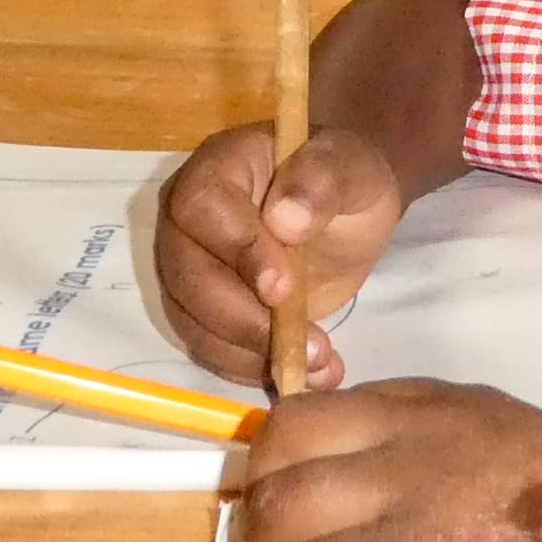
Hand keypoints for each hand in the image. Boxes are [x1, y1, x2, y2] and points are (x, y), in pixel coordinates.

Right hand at [155, 123, 406, 386]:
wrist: (349, 211)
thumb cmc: (348, 177)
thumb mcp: (353, 167)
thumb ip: (323, 180)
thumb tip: (286, 219)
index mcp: (218, 167)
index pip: (203, 208)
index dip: (237, 252)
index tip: (282, 290)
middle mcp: (188, 219)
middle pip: (187, 276)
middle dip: (242, 320)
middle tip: (308, 345)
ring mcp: (191, 267)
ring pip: (192, 321)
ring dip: (250, 354)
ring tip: (318, 365)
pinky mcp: (205, 310)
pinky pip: (211, 348)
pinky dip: (254, 368)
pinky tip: (307, 374)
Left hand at [233, 381, 541, 541]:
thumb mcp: (537, 472)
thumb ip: (467, 474)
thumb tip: (418, 524)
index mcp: (452, 407)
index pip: (327, 410)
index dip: (297, 469)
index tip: (307, 524)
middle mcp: (419, 430)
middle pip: (281, 443)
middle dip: (264, 508)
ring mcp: (407, 487)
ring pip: (278, 512)